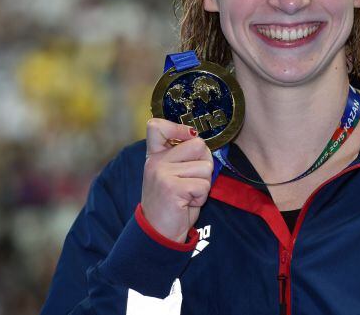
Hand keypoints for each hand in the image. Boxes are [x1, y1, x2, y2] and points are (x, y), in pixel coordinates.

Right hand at [141, 118, 212, 242]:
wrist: (159, 233)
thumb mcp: (172, 174)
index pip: (156, 126)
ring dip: (203, 185)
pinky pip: (204, 185)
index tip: (188, 138)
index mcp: (154, 156)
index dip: (179, 128)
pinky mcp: (172, 188)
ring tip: (187, 195)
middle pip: (198, 145)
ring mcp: (162, 174)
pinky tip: (187, 203)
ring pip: (205, 167)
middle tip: (191, 181)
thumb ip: (183, 157)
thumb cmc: (172, 204)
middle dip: (204, 164)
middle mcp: (156, 162)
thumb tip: (202, 142)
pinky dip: (201, 197)